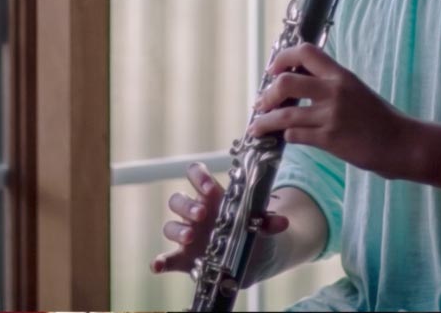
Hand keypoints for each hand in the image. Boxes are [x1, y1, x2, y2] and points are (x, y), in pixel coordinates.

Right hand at [150, 161, 288, 283]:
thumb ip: (268, 222)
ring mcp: (188, 235)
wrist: (252, 258)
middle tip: (202, 214)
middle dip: (187, 206)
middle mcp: (196, 212)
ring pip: (170, 226)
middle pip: (178, 200)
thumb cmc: (252, 230)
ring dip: (178, 230)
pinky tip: (157, 265)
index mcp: (213, 196)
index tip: (208, 187)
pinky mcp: (184, 258)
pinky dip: (160, 261)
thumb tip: (283, 222)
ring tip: (191, 237)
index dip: (198, 177)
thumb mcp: (261, 224)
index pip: (196, 175)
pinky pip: (167, 258)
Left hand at [248, 44, 416, 178]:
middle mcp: (334, 90)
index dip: (283, 58)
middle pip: (286, 82)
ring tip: (256, 127)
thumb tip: (300, 85)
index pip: (306, 52)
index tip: (274, 70)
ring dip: (264, 121)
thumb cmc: (380, 118)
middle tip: (262, 102)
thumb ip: (330, 85)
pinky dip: (285, 137)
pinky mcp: (329, 139)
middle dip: (267, 93)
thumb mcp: (356, 90)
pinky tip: (284, 139)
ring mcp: (330, 115)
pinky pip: (295, 135)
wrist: (401, 142)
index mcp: (341, 75)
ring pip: (284, 115)